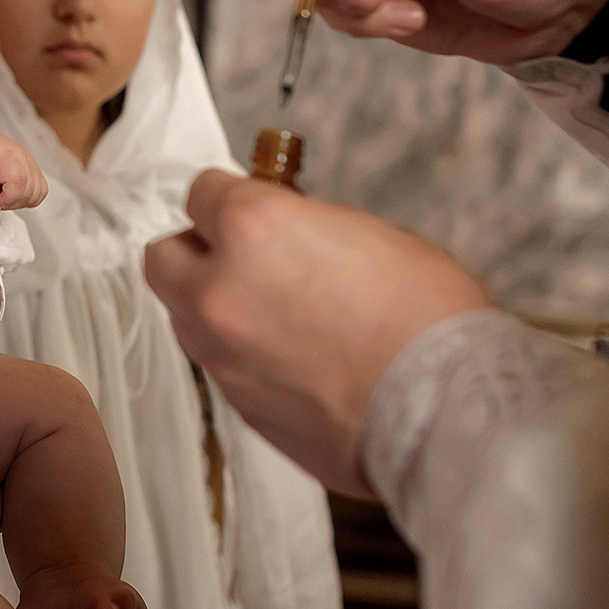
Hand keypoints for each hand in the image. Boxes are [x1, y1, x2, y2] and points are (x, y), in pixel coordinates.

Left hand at [0, 122, 45, 213]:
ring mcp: (31, 163)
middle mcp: (25, 159)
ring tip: (1, 190)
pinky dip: (26, 196)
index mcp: (9, 158)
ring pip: (38, 194)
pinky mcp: (33, 169)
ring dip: (19, 200)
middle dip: (10, 202)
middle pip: (30, 194)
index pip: (19, 189)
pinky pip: (40, 190)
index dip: (5, 200)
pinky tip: (10, 190)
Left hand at [143, 169, 491, 495]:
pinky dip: (240, 356)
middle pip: (163, 257)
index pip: (200, 193)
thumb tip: (286, 236)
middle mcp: (218, 288)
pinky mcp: (236, 406)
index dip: (227, 199)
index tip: (245, 207)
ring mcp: (220, 354)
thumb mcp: (372, 235)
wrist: (444, 414)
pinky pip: (218, 366)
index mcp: (252, 227)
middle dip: (194, 252)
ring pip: (183, 317)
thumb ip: (305, 229)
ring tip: (269, 315)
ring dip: (210, 308)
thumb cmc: (428, 315)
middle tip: (237, 257)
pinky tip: (290, 362)